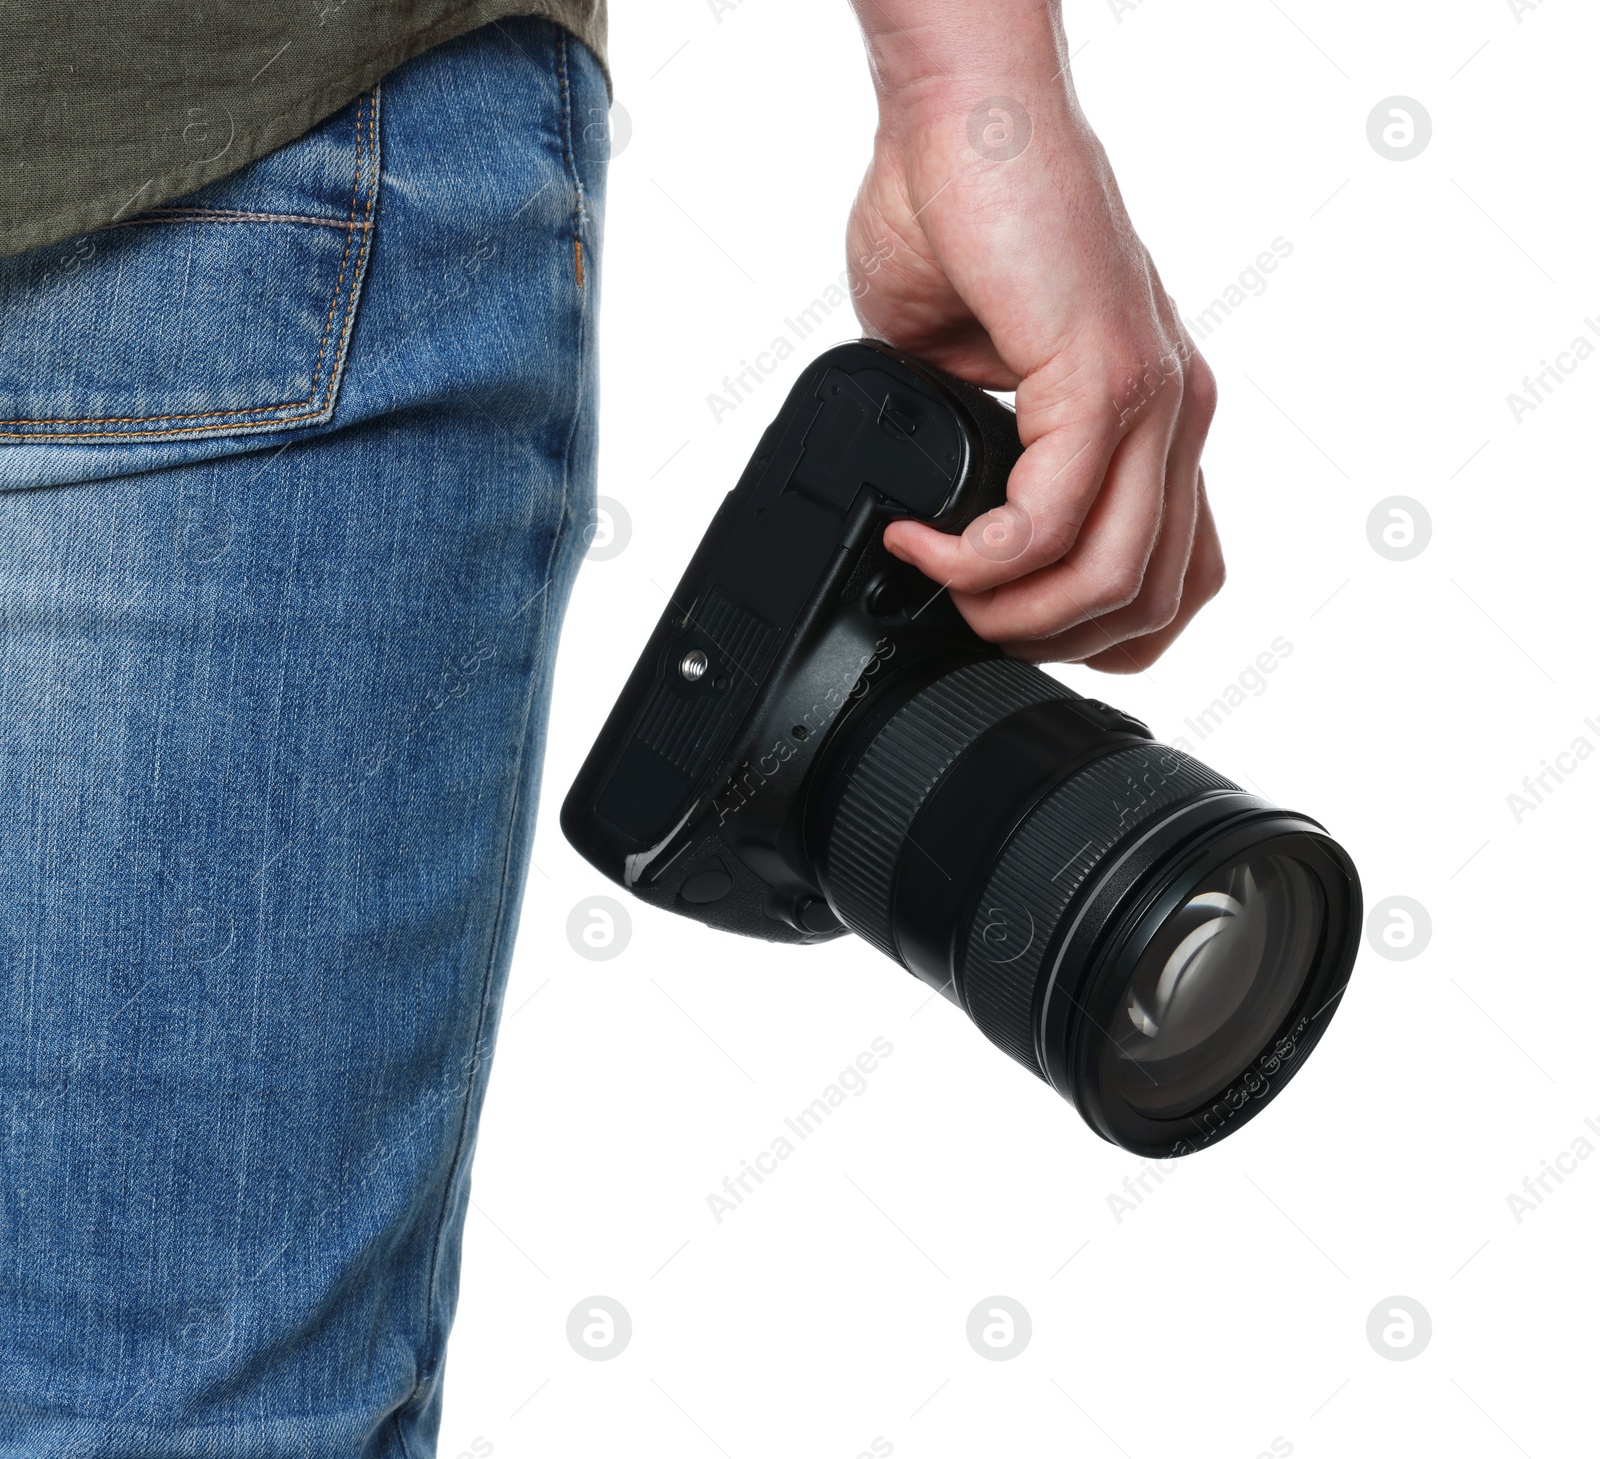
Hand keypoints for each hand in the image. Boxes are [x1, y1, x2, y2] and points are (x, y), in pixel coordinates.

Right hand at [843, 5, 1222, 670]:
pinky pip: (1048, 522)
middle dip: (1046, 641)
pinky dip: (975, 557)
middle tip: (962, 619)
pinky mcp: (1103, 374)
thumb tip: (949, 530)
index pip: (1177, 572)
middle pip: (1152, 599)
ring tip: (940, 582)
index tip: (1007, 624)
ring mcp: (1152, 397)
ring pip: (1114, 580)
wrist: (956, 117)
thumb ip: (990, 458)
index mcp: (1153, 415)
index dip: (1100, 634)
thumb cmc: (960, 219)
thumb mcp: (980, 376)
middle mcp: (1173, 412)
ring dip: (1012, 614)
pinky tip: (924, 536)